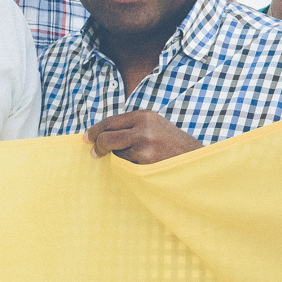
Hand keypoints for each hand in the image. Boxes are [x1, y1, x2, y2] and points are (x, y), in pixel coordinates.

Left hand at [84, 111, 202, 163]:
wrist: (194, 160)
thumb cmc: (172, 144)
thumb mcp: (154, 126)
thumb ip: (131, 126)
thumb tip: (102, 132)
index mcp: (144, 115)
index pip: (110, 121)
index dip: (95, 130)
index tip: (87, 138)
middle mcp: (143, 127)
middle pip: (107, 136)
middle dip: (97, 145)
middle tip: (93, 153)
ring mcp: (144, 145)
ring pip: (116, 152)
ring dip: (117, 157)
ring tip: (135, 158)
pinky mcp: (146, 161)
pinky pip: (125, 165)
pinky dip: (127, 166)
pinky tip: (140, 165)